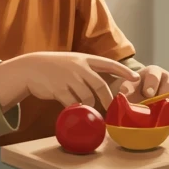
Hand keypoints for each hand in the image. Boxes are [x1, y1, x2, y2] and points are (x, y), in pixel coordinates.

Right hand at [0, 52, 136, 111]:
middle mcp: (79, 67)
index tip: (136, 77)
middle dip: (108, 99)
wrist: (31, 68)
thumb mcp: (74, 62)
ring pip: (87, 97)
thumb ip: (88, 71)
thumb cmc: (55, 67)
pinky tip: (74, 109)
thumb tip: (105, 87)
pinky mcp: (58, 89)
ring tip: (88, 108)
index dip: (123, 71)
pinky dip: (76, 108)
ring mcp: (68, 78)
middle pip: (100, 86)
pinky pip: (73, 103)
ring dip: (90, 106)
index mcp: (85, 59)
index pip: (109, 64)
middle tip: (113, 109)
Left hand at [119, 65, 168, 118]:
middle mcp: (167, 78)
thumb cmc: (134, 94)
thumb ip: (125, 91)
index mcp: (151, 73)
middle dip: (168, 97)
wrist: (142, 99)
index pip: (153, 75)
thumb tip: (123, 96)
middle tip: (164, 108)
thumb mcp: (127, 90)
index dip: (151, 84)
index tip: (149, 94)